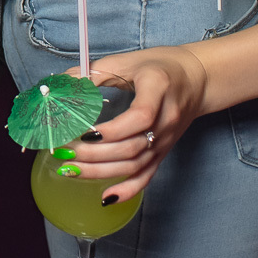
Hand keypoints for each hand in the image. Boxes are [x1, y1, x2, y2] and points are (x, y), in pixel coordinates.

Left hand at [65, 46, 211, 203]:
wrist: (198, 79)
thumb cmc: (159, 66)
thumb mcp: (127, 60)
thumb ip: (94, 72)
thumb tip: (59, 85)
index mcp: (158, 89)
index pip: (140, 118)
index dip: (111, 130)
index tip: (83, 133)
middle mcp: (166, 119)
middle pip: (133, 147)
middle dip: (95, 154)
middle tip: (64, 152)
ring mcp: (166, 140)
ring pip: (136, 165)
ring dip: (101, 172)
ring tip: (70, 170)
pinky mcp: (164, 152)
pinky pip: (147, 175)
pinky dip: (127, 190)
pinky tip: (105, 197)